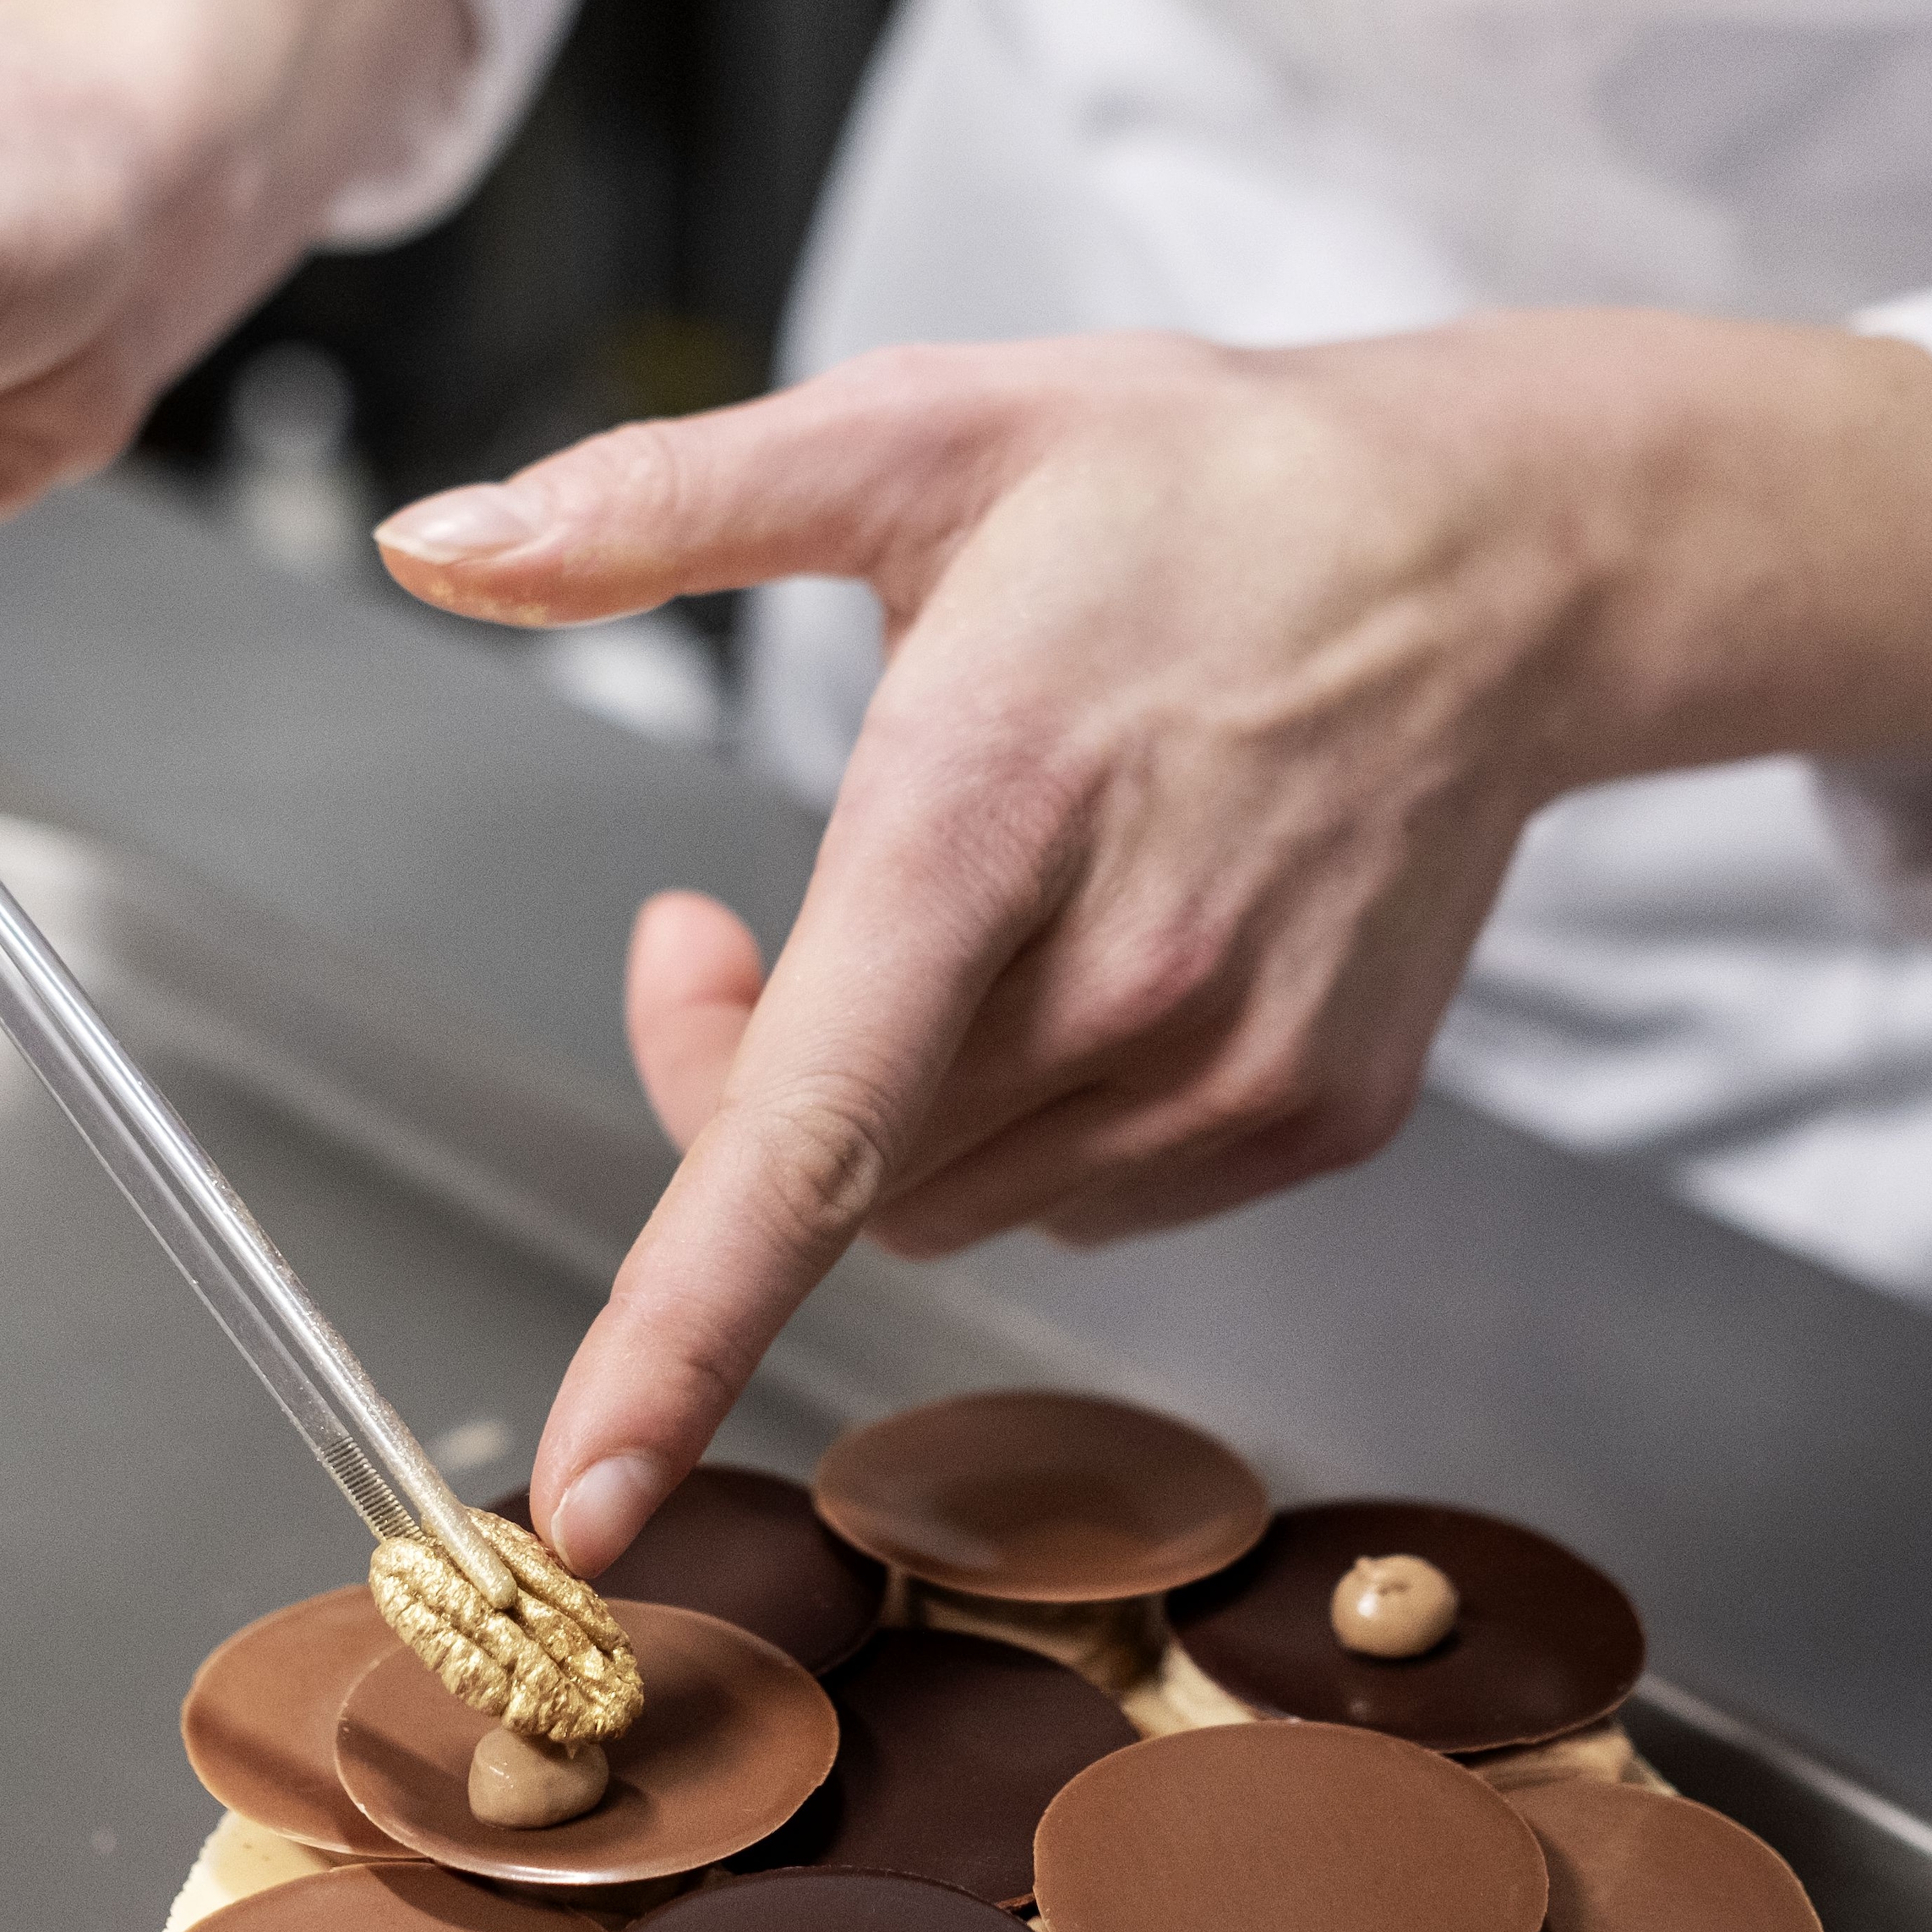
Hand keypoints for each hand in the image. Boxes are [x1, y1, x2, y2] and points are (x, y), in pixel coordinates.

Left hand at [375, 313, 1931, 1570]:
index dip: (678, 1334)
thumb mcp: (916, 433)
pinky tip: (1097, 945)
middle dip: (737, 1086)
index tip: (588, 1498)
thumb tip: (427, 541)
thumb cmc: (1191, 482)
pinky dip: (1034, 1112)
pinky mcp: (1316, 1119)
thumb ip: (653, 502)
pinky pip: (1085, 1193)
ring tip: (955, 906)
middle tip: (724, 929)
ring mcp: (1238, 1071)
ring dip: (892, 1103)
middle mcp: (1126, 977)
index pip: (807, 1129)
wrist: (1504, 556)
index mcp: (989, 806)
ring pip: (951, 1198)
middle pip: (836, 1176)